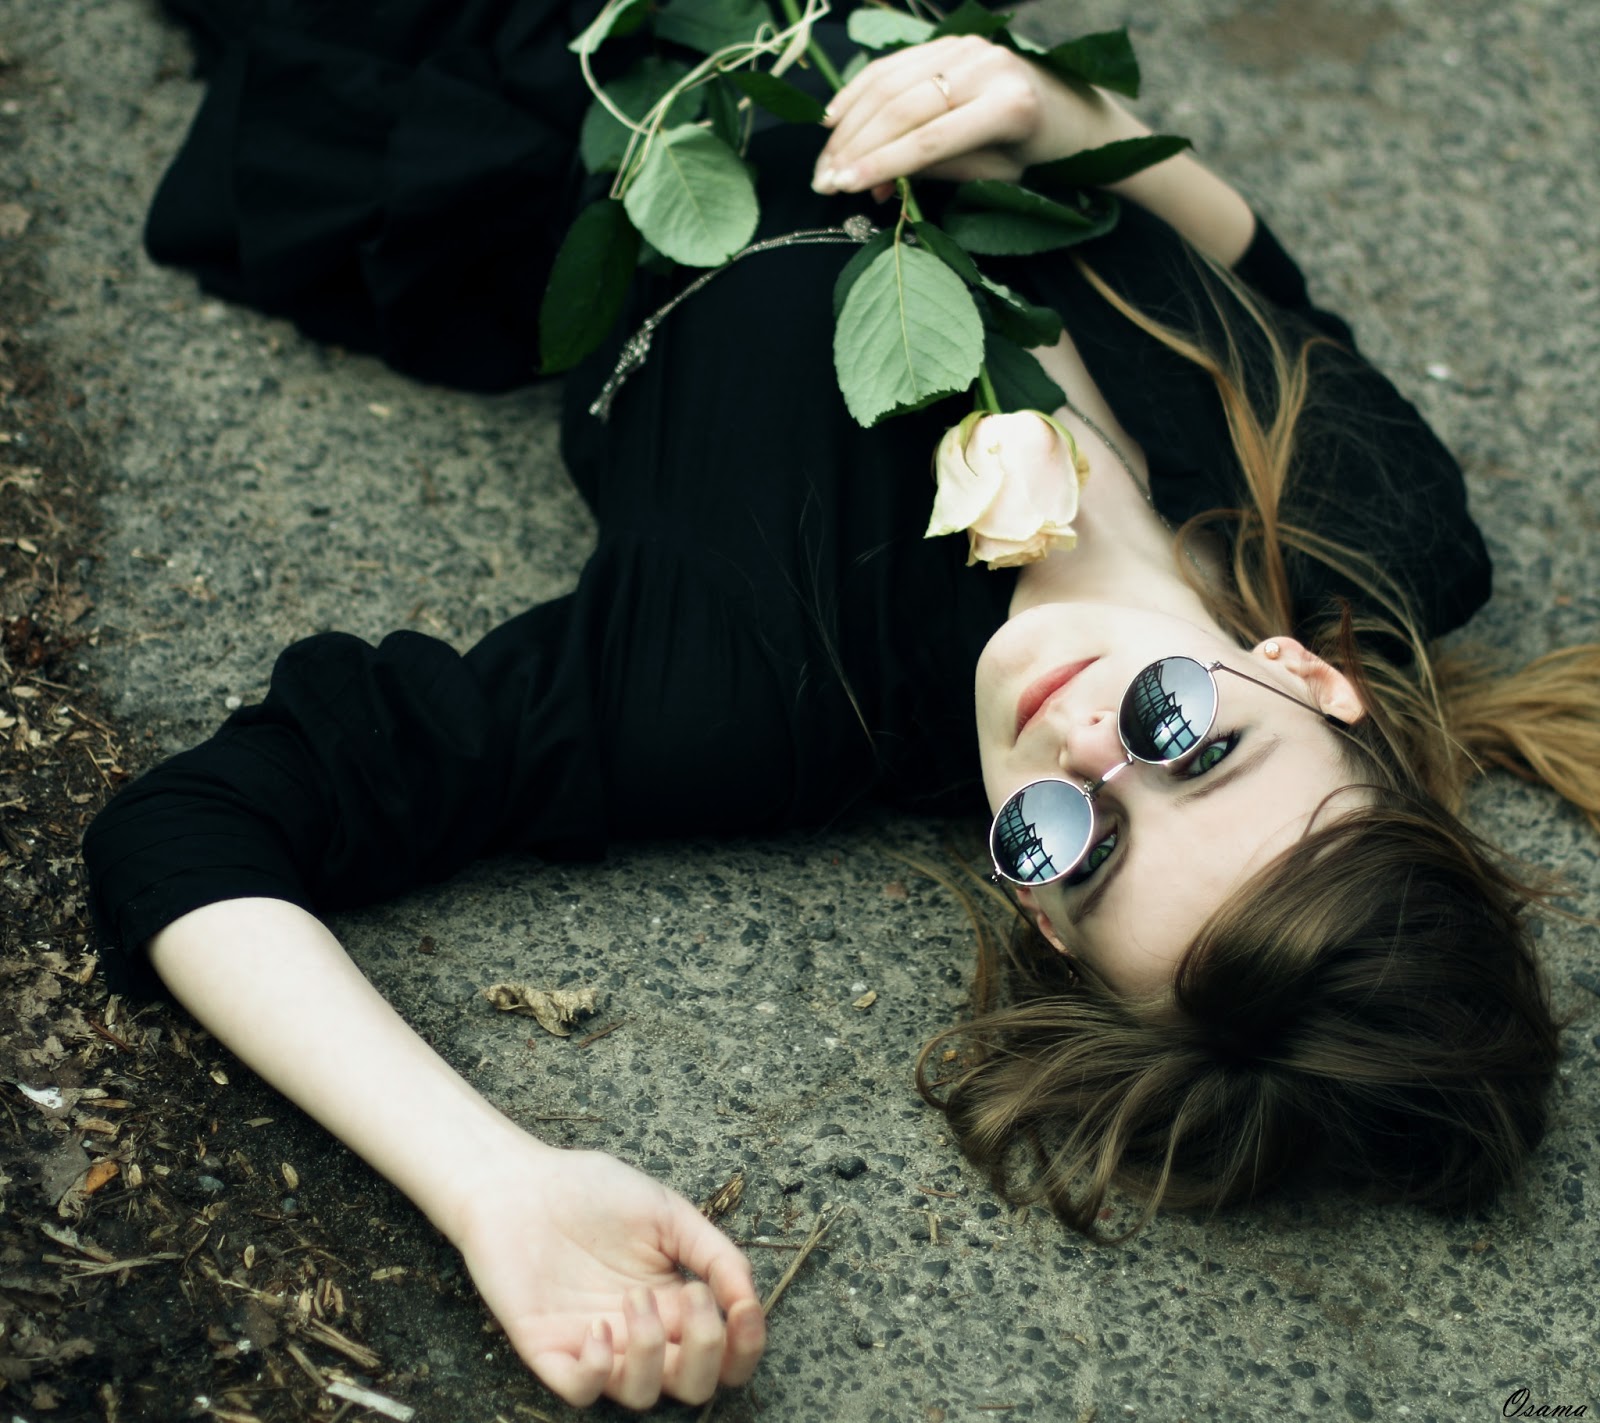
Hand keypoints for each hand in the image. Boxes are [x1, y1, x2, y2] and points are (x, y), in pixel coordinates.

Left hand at [450, 1141, 765, 1409]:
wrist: (519, 1183)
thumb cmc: (592, 1192)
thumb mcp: (667, 1211)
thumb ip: (713, 1252)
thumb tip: (748, 1298)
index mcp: (674, 1303)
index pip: (724, 1352)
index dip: (745, 1345)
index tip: (744, 1310)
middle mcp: (639, 1335)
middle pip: (692, 1386)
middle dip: (706, 1353)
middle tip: (692, 1300)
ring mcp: (594, 1347)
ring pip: (641, 1396)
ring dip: (651, 1353)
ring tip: (635, 1298)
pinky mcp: (549, 1351)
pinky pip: (581, 1391)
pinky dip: (597, 1371)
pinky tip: (596, 1326)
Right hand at [812, 36, 1139, 199]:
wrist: (1065, 109)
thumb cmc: (1030, 154)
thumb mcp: (992, 176)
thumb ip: (936, 173)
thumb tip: (874, 184)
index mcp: (1009, 107)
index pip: (930, 139)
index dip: (881, 164)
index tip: (843, 187)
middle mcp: (987, 66)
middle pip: (903, 108)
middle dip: (855, 147)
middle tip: (823, 181)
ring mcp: (966, 46)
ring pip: (891, 83)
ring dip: (849, 125)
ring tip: (825, 162)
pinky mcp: (950, 40)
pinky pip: (893, 65)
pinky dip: (858, 93)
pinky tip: (832, 120)